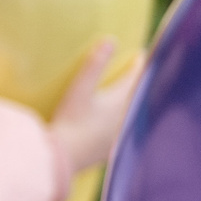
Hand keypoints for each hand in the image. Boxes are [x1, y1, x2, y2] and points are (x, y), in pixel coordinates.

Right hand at [49, 40, 143, 177]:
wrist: (60, 160)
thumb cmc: (69, 124)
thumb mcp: (78, 91)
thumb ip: (94, 65)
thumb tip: (110, 40)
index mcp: (120, 103)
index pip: (136, 78)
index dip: (139, 64)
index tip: (141, 54)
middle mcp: (125, 119)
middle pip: (138, 97)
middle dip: (139, 84)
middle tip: (139, 74)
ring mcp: (118, 136)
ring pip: (132, 115)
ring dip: (132, 105)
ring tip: (129, 98)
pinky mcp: (109, 150)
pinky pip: (122, 132)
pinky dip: (123, 124)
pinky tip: (117, 128)